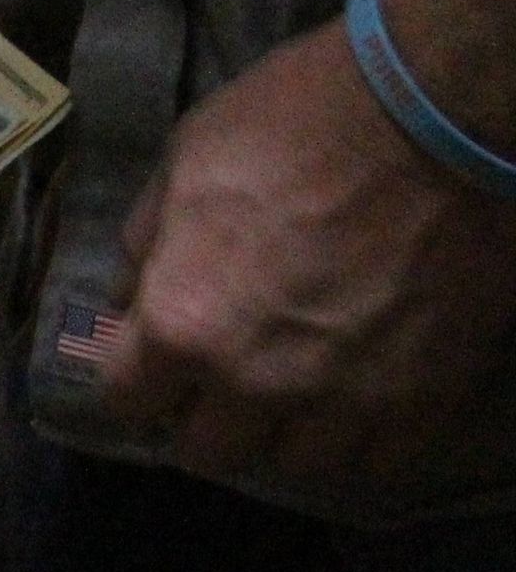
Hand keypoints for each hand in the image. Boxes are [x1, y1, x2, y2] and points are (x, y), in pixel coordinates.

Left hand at [97, 20, 515, 507]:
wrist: (445, 107)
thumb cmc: (304, 117)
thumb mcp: (188, 159)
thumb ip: (150, 241)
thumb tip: (130, 293)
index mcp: (183, 324)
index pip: (126, 402)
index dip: (138, 380)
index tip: (155, 362)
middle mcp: (256, 382)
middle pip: (207, 451)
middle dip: (207, 417)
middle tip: (228, 378)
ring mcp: (345, 398)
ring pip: (295, 464)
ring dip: (288, 432)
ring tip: (301, 388)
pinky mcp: (424, 398)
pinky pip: (378, 458)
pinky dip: (364, 436)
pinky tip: (362, 395)